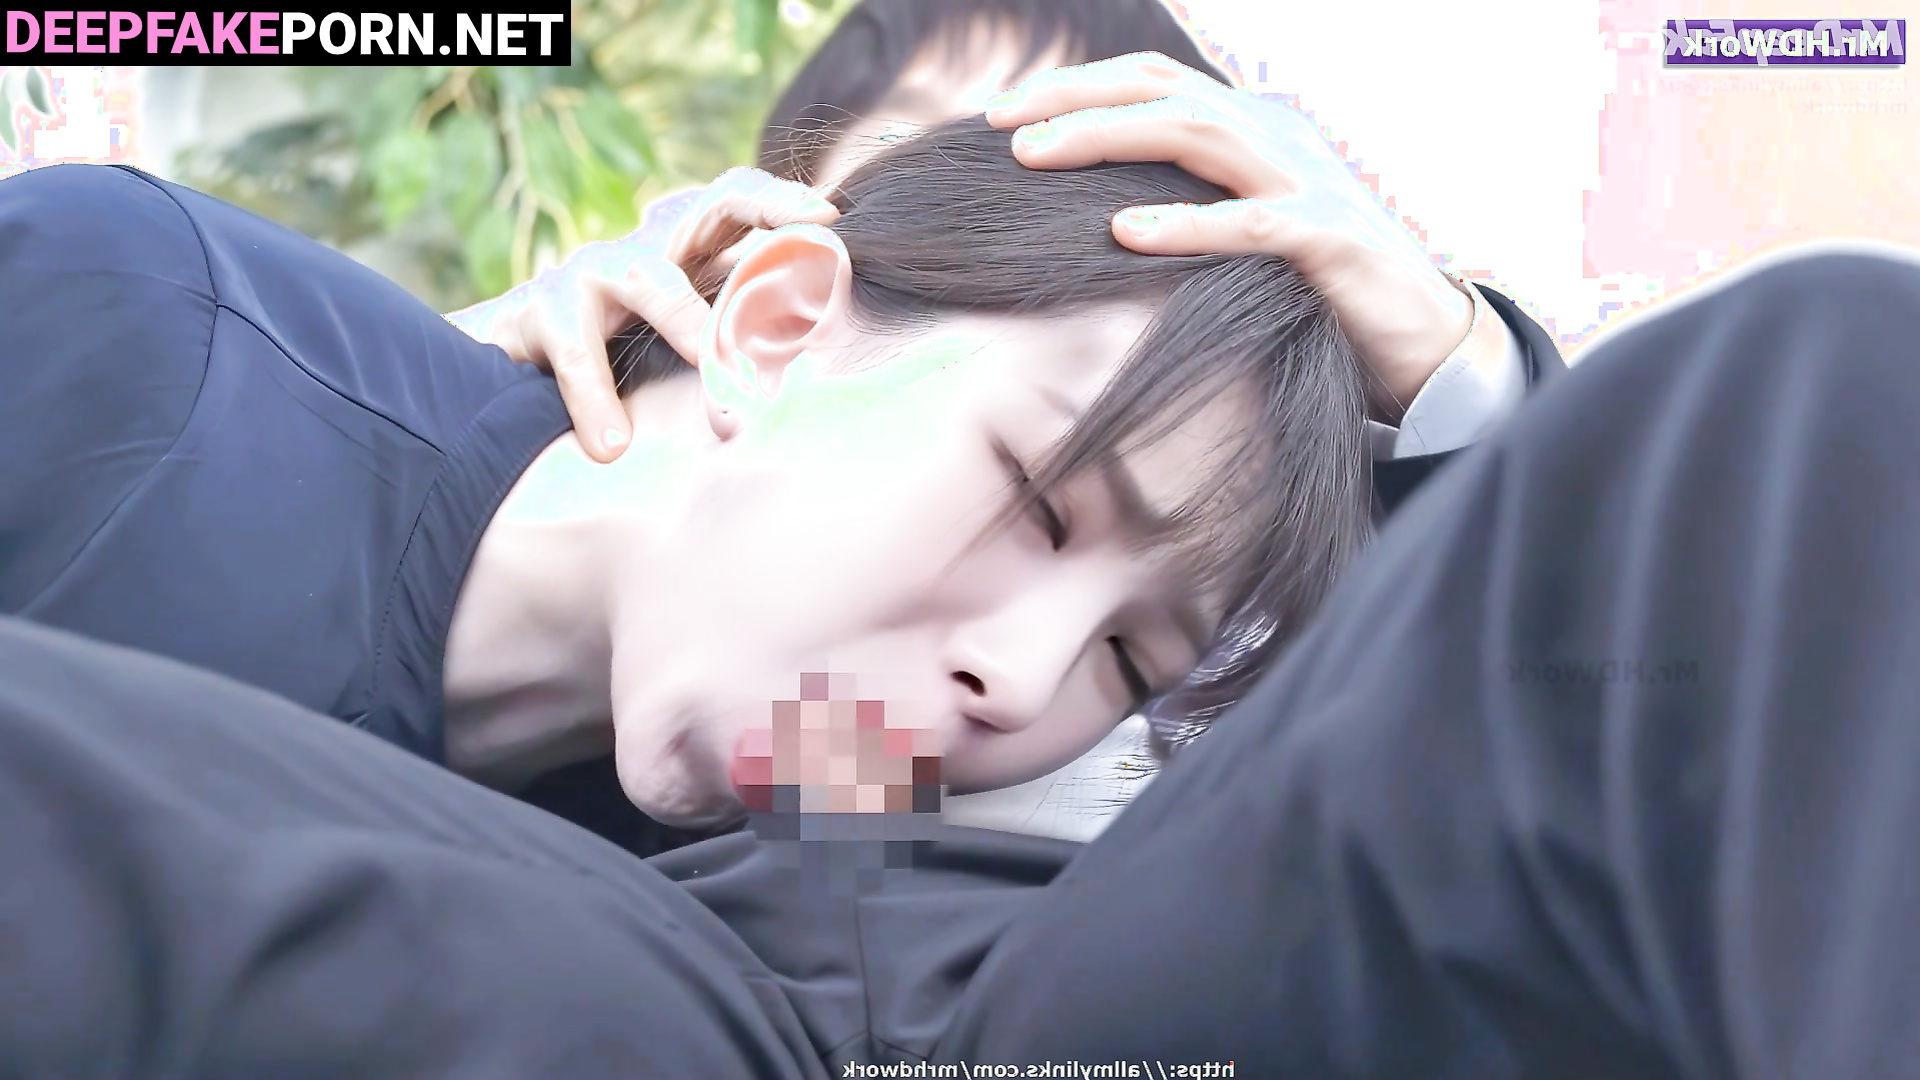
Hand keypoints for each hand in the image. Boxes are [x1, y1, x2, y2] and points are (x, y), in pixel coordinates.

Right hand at [445, 168, 839, 461]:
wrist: (512, 358)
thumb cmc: (618, 348)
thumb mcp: (683, 331)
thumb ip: (736, 333)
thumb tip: (814, 366)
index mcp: (686, 250)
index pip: (739, 203)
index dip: (783, 201)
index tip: (832, 217)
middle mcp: (644, 247)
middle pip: (707, 204)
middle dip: (762, 205)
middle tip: (813, 229)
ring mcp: (590, 271)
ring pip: (646, 278)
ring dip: (686, 320)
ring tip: (716, 369)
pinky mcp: (542, 313)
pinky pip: (576, 355)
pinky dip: (595, 402)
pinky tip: (612, 446)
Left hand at [986, 53, 1471, 412]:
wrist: (1421, 336)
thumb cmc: (1315, 289)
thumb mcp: (1241, 230)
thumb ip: (1184, 205)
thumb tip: (1093, 216)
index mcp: (1251, 126)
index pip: (1151, 80)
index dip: (1076, 85)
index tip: (1002, 112)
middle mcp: (1276, 135)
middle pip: (1161, 89)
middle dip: (1073, 98)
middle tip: (999, 125)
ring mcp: (1305, 180)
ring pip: (1195, 132)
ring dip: (1106, 138)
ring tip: (1035, 158)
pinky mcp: (1328, 238)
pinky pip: (1247, 222)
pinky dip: (1183, 224)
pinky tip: (1124, 233)